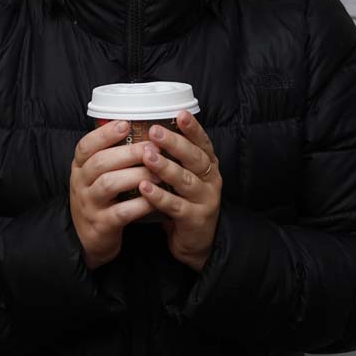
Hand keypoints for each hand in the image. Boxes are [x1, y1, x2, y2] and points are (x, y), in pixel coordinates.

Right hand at [70, 120, 162, 270]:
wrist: (89, 239)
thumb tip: (140, 129)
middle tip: (153, 147)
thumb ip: (110, 156)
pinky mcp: (101, 225)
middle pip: (100, 162)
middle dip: (128, 153)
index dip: (104, 134)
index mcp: (79, 167)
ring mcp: (89, 205)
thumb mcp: (95, 176)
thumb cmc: (99, 199)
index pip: (85, 146)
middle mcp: (80, 184)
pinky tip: (155, 199)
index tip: (125, 125)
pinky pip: (121, 212)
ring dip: (136, 175)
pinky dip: (139, 204)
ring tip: (159, 172)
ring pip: (109, 184)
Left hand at [137, 112, 220, 271]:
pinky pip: (176, 206)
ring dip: (165, 167)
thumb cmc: (186, 201)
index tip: (180, 114)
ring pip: (185, 180)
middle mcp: (210, 180)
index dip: (193, 128)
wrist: (197, 242)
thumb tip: (148, 128)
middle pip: (194, 158)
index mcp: (208, 165)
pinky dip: (159, 196)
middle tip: (154, 131)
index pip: (202, 142)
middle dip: (174, 143)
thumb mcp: (185, 176)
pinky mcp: (195, 219)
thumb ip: (174, 157)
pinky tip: (144, 188)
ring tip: (147, 156)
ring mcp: (205, 200)